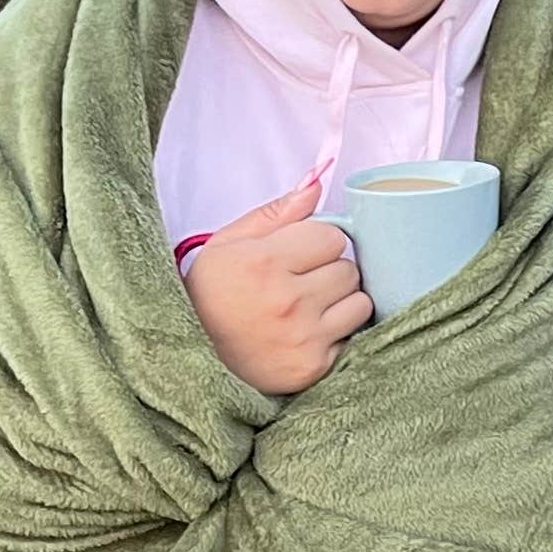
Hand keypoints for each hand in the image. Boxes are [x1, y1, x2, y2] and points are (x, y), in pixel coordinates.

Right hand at [183, 173, 371, 395]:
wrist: (193, 351)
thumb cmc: (212, 293)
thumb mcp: (229, 242)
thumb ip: (276, 213)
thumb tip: (316, 185)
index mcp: (265, 262)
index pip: (332, 237)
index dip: (319, 242)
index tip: (301, 254)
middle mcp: (287, 300)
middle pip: (349, 270)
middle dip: (331, 270)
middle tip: (304, 282)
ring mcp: (303, 337)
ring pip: (360, 303)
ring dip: (343, 301)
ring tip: (313, 307)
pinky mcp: (313, 366)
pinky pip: (353, 337)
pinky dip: (339, 334)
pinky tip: (311, 332)